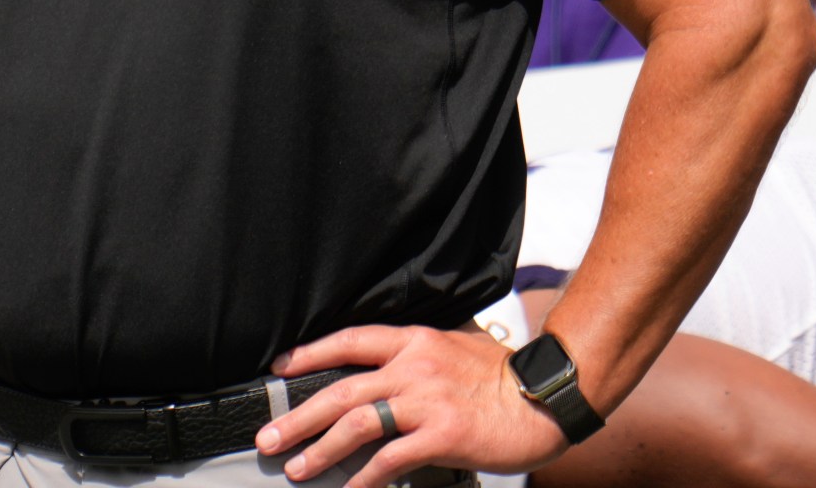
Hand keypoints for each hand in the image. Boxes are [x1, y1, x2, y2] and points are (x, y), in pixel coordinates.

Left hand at [256, 325, 568, 487]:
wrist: (546, 397)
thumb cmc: (503, 378)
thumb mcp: (454, 349)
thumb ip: (417, 358)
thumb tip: (383, 375)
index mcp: (414, 341)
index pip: (350, 341)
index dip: (310, 354)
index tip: (281, 369)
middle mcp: (414, 367)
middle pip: (341, 389)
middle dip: (299, 416)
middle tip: (269, 437)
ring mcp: (426, 401)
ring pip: (357, 424)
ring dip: (320, 449)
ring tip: (297, 468)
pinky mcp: (441, 435)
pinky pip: (390, 459)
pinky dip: (364, 477)